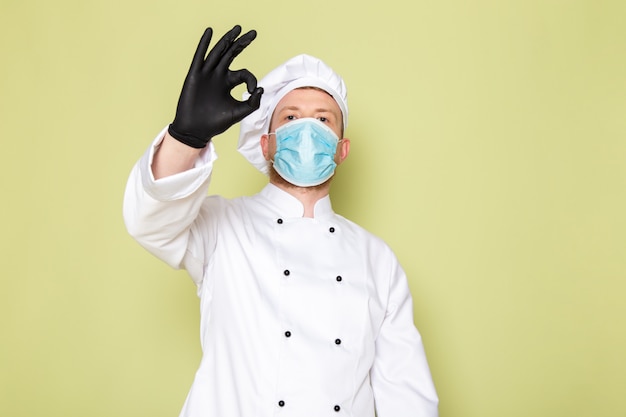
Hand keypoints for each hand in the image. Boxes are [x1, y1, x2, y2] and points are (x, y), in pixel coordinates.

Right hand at [168, 26, 262, 147]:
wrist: (196, 130)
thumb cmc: (216, 123)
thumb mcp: (238, 113)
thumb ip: (252, 103)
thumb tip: (260, 89)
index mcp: (229, 83)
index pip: (244, 73)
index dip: (251, 78)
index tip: (252, 89)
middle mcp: (218, 75)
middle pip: (231, 54)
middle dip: (242, 43)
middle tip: (253, 33)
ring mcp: (206, 74)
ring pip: (218, 52)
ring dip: (227, 40)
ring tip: (237, 29)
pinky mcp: (195, 75)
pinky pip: (200, 56)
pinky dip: (204, 44)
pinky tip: (210, 32)